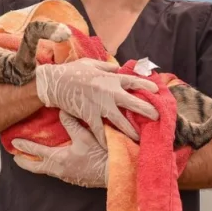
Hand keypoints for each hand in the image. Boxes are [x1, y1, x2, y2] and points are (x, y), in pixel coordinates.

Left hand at [12, 111, 107, 187]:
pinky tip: (53, 164)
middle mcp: (59, 170)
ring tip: (32, 160)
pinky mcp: (75, 179)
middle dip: (24, 162)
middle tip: (15, 157)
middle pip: (36, 168)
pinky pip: (56, 173)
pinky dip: (49, 167)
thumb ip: (71, 123)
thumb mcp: (85, 136)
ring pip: (46, 171)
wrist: (115, 173)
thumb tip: (60, 110)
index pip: (35, 152)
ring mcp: (66, 176)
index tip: (13, 143)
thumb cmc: (100, 154)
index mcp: (58, 159)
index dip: (24, 147)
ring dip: (37, 165)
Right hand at [35, 58, 158, 144]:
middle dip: (147, 110)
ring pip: (120, 120)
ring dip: (131, 130)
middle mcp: (109, 92)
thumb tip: (119, 69)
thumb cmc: (72, 71)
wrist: (54, 83)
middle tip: (157, 117)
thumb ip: (108, 68)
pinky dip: (105, 139)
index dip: (146, 85)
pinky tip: (111, 147)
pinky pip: (100, 130)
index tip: (156, 91)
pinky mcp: (89, 115)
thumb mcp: (92, 64)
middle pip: (133, 102)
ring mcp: (100, 106)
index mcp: (111, 78)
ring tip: (140, 138)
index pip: (133, 81)